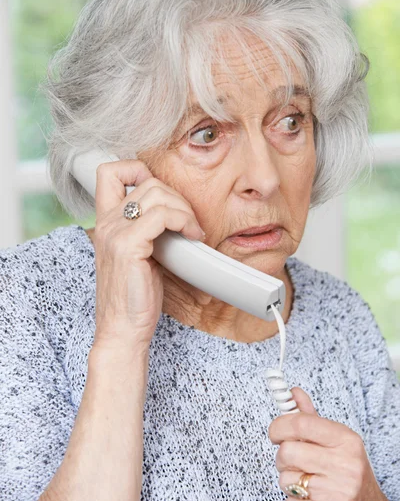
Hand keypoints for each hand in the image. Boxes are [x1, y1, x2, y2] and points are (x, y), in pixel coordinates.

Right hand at [89, 158, 205, 352]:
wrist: (123, 331)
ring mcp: (115, 232)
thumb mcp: (139, 255)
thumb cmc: (134, 297)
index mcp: (106, 222)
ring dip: (184, 208)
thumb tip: (176, 212)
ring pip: (157, 193)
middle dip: (177, 196)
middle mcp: (106, 223)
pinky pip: (162, 215)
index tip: (163, 194)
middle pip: (146, 180)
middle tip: (188, 222)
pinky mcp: (128, 246)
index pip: (110, 171)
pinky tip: (192, 235)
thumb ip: (147, 230)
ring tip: (192, 230)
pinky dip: (184, 220)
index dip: (138, 169)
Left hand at [268, 387, 394, 500]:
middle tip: (294, 461)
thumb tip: (292, 393)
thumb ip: (311, 417)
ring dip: (289, 481)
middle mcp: (344, 465)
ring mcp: (337, 493)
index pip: (300, 423)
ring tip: (307, 481)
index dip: (279, 426)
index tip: (275, 432)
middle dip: (284, 457)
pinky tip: (311, 500)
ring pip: (285, 479)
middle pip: (287, 451)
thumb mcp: (335, 440)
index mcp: (346, 440)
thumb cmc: (348, 471)